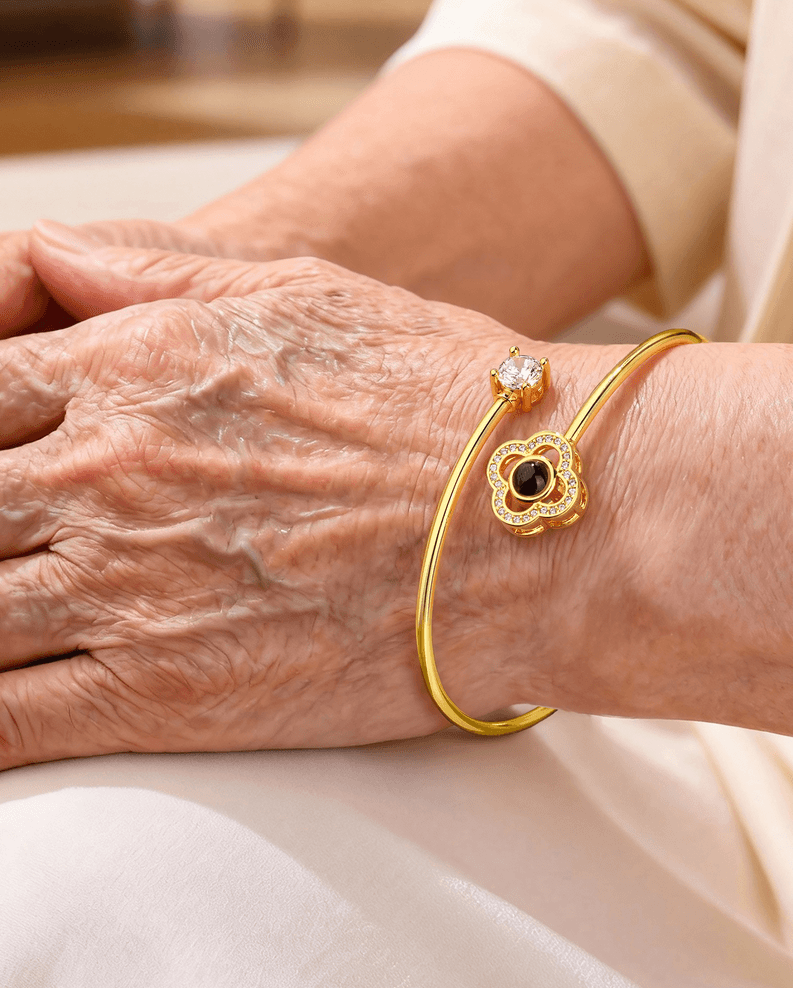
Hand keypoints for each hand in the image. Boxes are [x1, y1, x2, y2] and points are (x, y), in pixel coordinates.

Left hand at [0, 230, 615, 768]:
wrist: (539, 523)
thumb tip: (52, 256)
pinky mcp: (164, 694)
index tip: (5, 467)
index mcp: (133, 368)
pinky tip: (2, 726)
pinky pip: (8, 723)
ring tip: (12, 626)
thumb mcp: (304, 291)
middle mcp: (106, 471)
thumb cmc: (448, 405)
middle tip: (15, 552)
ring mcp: (125, 585)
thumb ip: (156, 273)